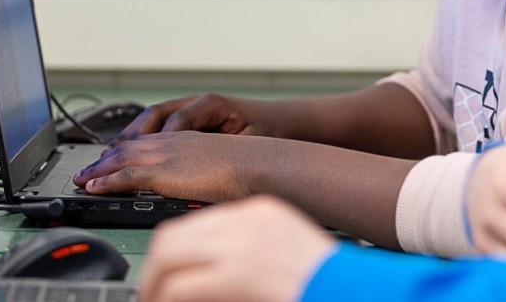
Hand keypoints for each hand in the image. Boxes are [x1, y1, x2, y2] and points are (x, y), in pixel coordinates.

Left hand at [74, 132, 260, 202]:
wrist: (259, 162)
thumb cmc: (252, 165)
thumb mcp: (224, 160)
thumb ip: (206, 167)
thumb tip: (203, 180)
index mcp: (187, 137)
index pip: (149, 139)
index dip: (127, 148)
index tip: (113, 157)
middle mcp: (172, 140)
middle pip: (130, 145)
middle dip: (106, 157)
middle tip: (89, 168)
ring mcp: (166, 153)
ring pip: (121, 157)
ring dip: (98, 169)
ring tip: (82, 179)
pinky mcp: (163, 170)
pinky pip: (125, 175)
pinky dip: (105, 180)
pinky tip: (93, 187)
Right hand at [110, 94, 270, 145]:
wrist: (277, 120)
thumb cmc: (266, 130)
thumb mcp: (250, 142)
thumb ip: (225, 152)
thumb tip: (204, 166)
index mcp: (212, 104)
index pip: (177, 121)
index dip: (158, 140)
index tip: (142, 160)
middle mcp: (197, 102)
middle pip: (155, 116)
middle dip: (131, 139)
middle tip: (107, 160)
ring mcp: (190, 106)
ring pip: (150, 119)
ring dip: (129, 137)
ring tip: (107, 156)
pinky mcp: (187, 118)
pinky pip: (156, 125)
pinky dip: (140, 138)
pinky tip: (125, 152)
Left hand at [140, 196, 337, 301]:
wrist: (352, 286)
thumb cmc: (325, 278)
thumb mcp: (283, 252)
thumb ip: (248, 253)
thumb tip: (210, 273)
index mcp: (260, 212)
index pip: (197, 224)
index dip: (174, 251)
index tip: (168, 273)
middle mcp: (246, 221)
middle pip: (173, 235)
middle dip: (156, 266)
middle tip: (153, 291)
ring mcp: (241, 246)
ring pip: (168, 257)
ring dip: (155, 284)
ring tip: (154, 300)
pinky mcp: (237, 275)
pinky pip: (179, 286)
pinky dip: (164, 298)